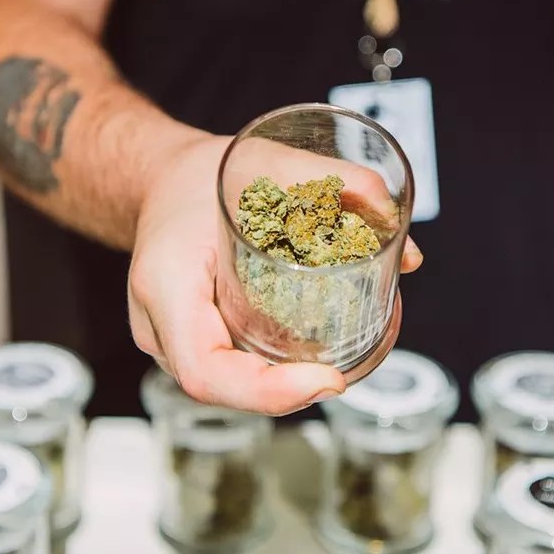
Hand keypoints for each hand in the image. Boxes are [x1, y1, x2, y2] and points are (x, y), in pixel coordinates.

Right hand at [127, 133, 421, 415]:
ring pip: (220, 386)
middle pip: (218, 386)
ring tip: (325, 370)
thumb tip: (396, 226)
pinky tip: (299, 362)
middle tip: (338, 376)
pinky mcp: (180, 343)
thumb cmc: (203, 173)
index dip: (269, 391)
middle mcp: (156, 320)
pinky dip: (262, 374)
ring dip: (275, 388)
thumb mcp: (267, 160)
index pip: (206, 368)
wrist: (158, 178)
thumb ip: (331, 180)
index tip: (329, 379)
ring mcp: (163, 339)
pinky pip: (220, 372)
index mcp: (168, 280)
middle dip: (284, 393)